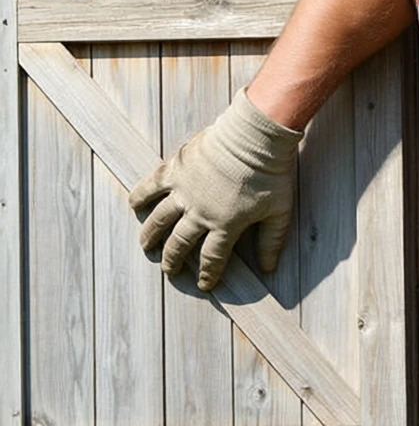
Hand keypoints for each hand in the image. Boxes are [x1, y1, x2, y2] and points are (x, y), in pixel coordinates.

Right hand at [128, 88, 303, 290]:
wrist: (253, 139)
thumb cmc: (270, 175)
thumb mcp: (279, 213)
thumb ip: (271, 242)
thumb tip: (268, 269)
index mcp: (226, 226)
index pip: (213, 258)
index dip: (208, 274)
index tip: (204, 286)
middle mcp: (200, 213)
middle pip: (181, 243)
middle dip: (174, 260)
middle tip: (169, 271)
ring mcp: (184, 192)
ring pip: (160, 219)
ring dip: (151, 235)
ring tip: (146, 247)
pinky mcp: (175, 170)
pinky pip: (151, 186)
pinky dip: (140, 195)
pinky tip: (132, 204)